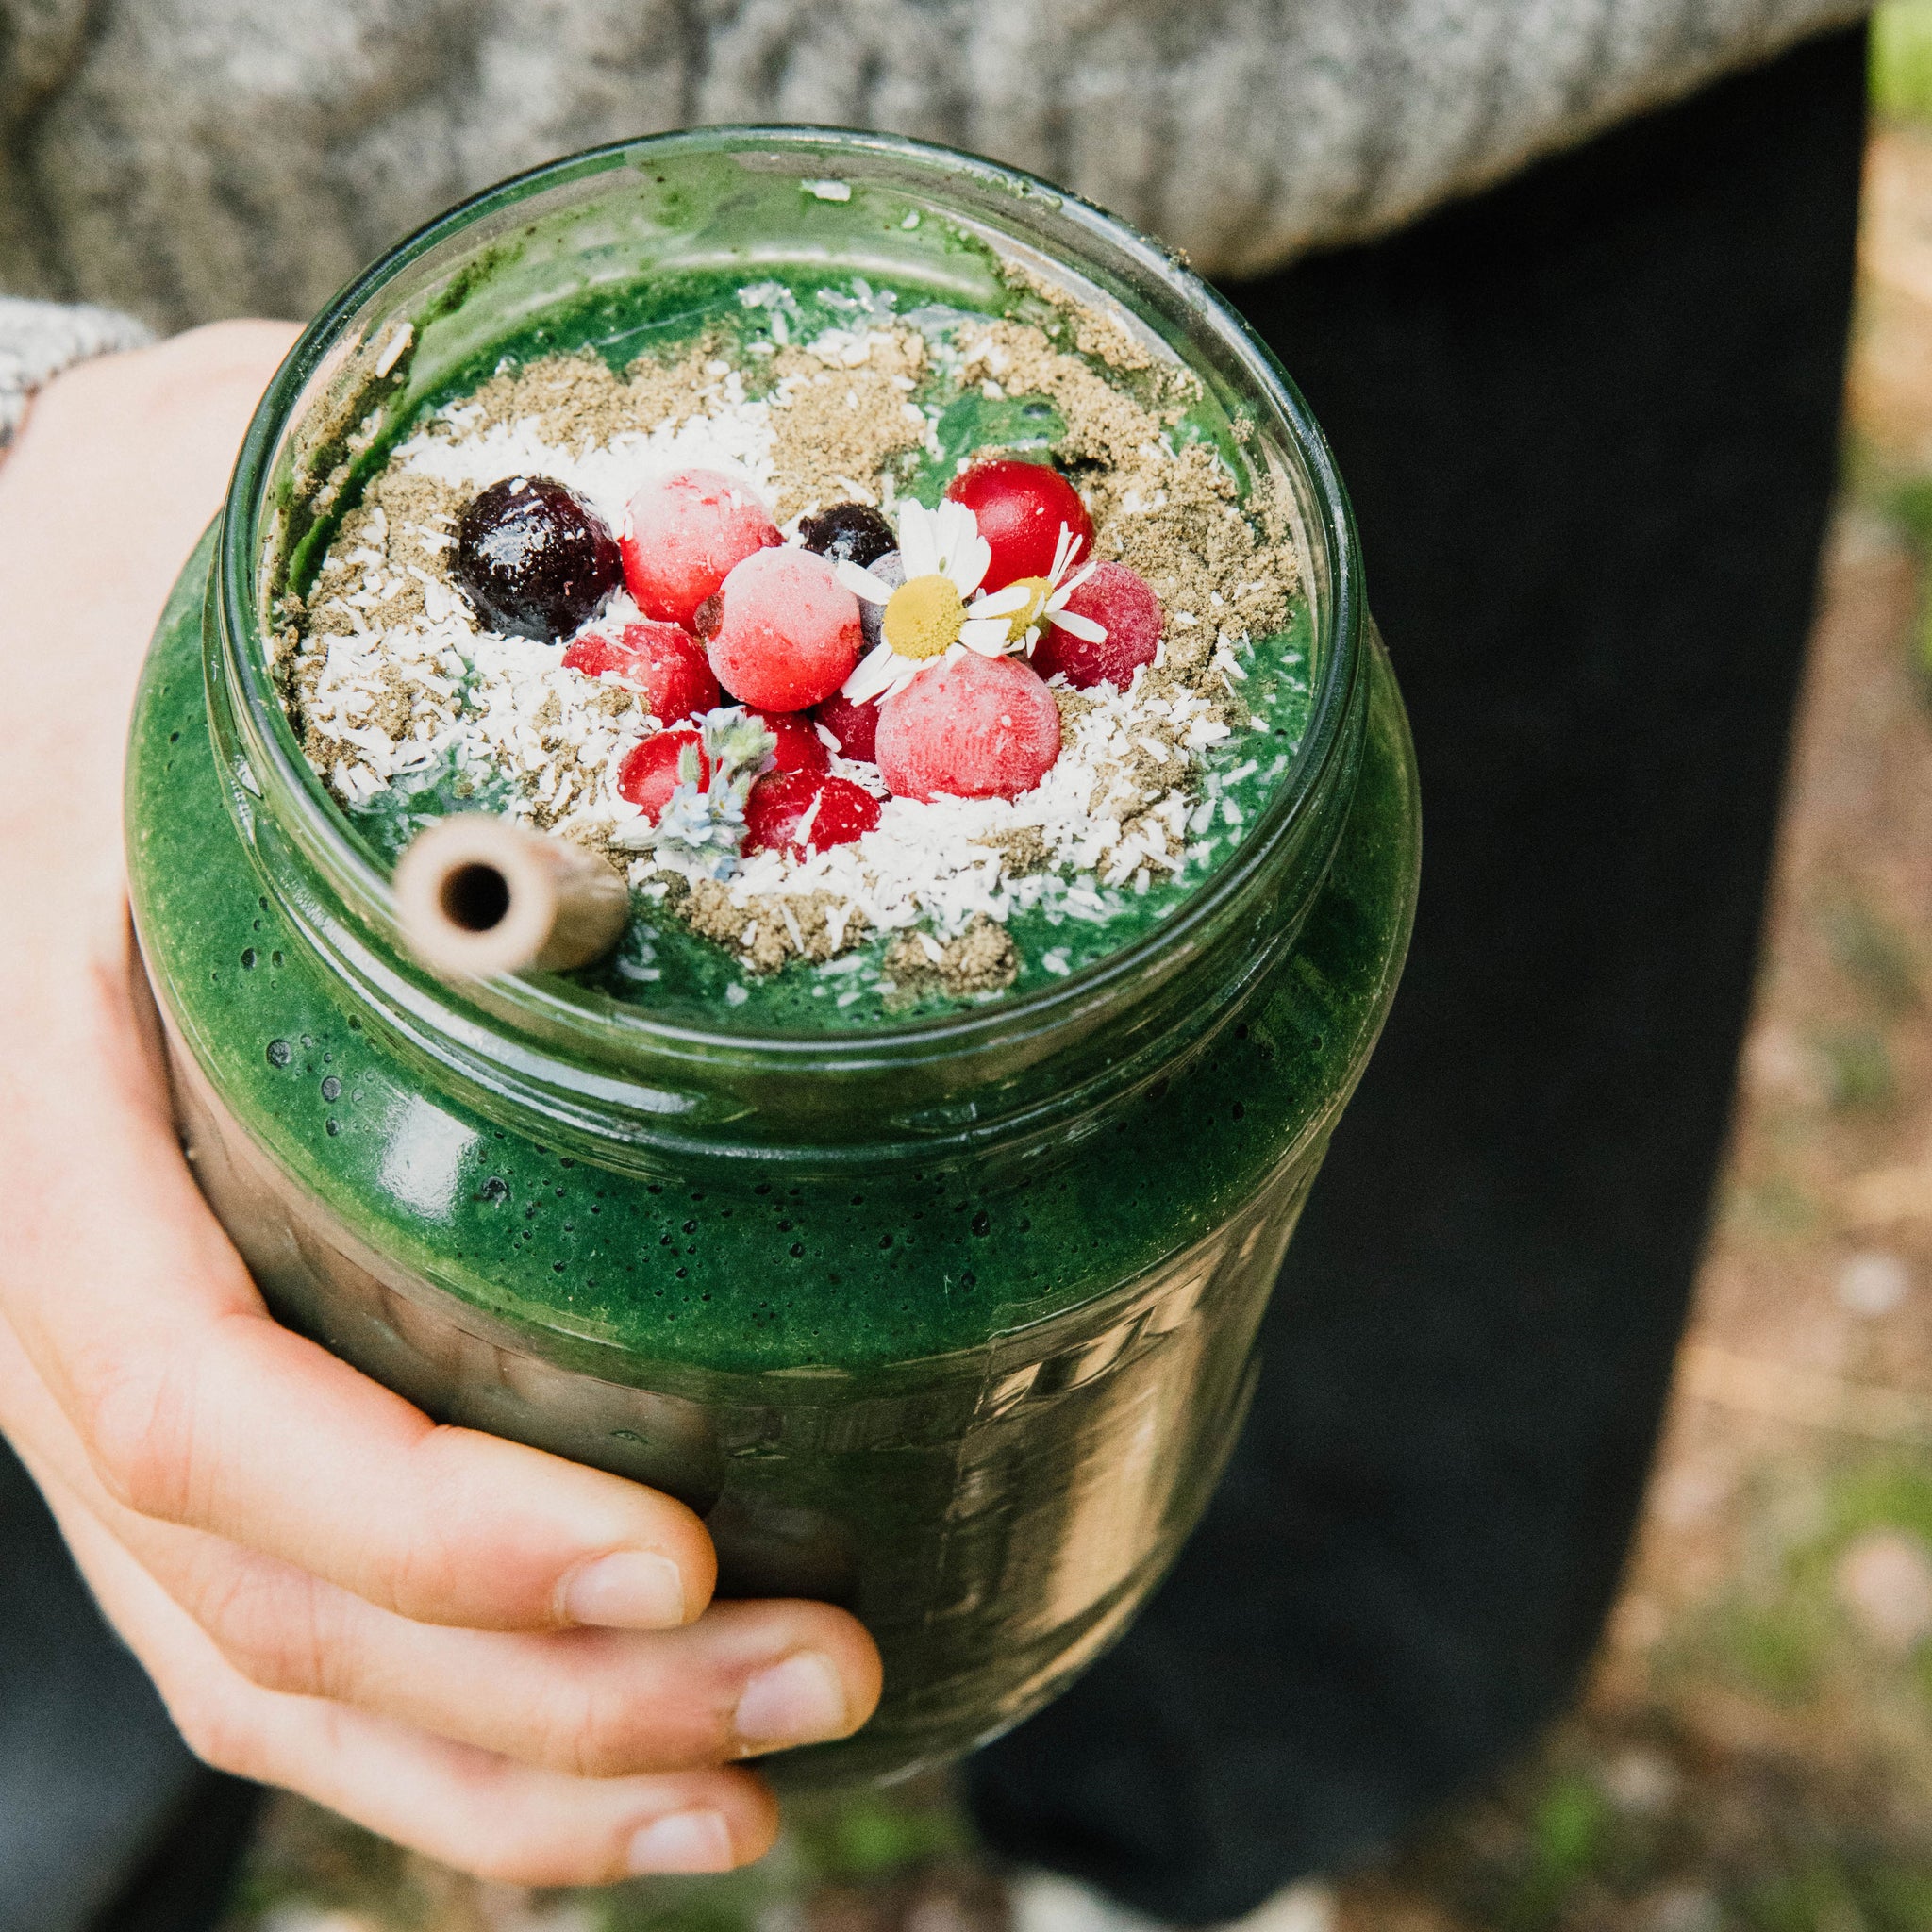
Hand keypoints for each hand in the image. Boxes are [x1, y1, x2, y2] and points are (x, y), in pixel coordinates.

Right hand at [0, 322, 881, 1883]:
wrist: (49, 600)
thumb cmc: (161, 586)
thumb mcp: (251, 595)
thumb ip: (402, 663)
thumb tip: (732, 637)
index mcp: (40, 1092)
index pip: (187, 1389)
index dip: (424, 1518)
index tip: (679, 1555)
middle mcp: (49, 1263)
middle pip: (259, 1586)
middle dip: (542, 1693)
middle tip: (826, 1683)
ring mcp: (113, 1343)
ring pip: (271, 1653)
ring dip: (518, 1765)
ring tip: (764, 1785)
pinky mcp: (208, 1364)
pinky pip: (286, 1613)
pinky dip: (453, 1728)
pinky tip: (624, 1766)